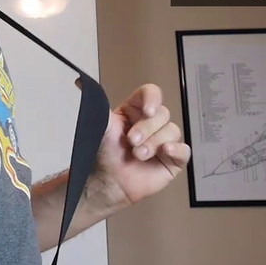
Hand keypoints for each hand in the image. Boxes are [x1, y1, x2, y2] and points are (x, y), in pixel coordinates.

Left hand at [92, 83, 190, 205]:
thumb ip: (96, 104)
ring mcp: (164, 140)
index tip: (146, 110)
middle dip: (146, 129)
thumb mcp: (100, 125)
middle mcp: (151, 123)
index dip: (152, 99)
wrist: (107, 181)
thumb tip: (80, 83)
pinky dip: (177, 150)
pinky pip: (185, 150)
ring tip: (138, 154)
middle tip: (132, 141)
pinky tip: (166, 152)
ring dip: (154, 143)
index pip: (151, 93)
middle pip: (162, 114)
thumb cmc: (103, 154)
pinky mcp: (173, 159)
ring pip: (172, 131)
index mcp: (136, 110)